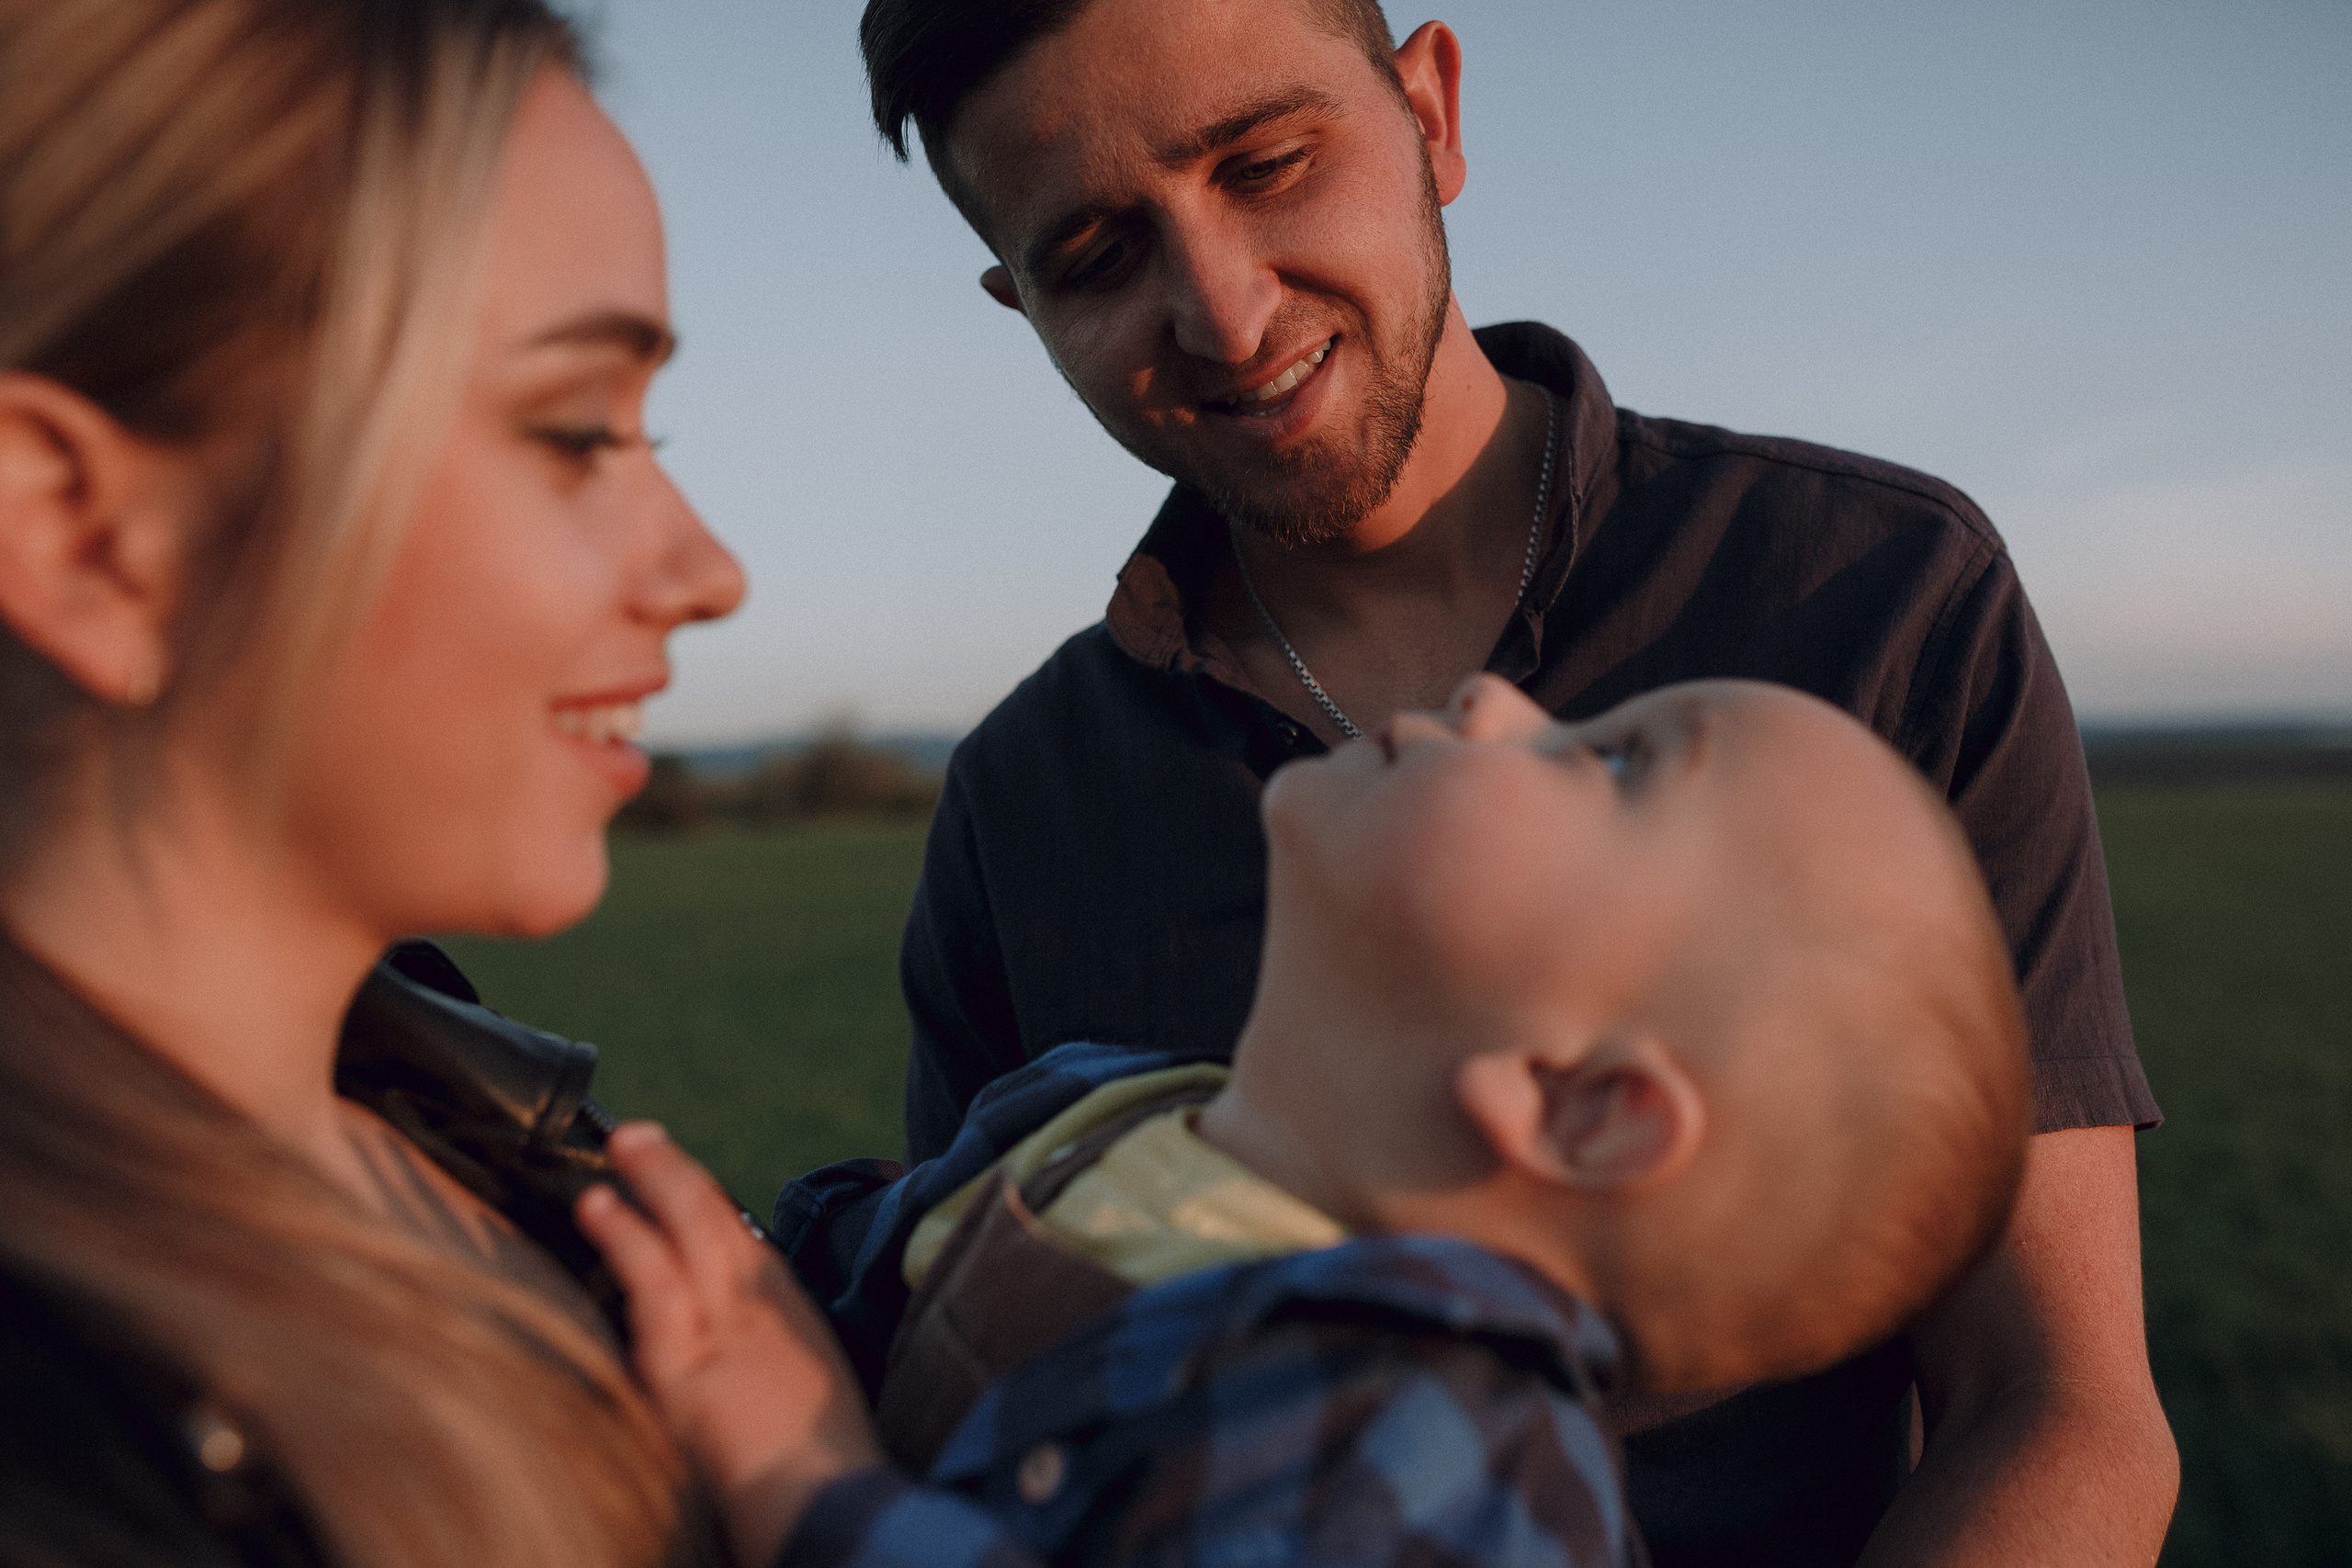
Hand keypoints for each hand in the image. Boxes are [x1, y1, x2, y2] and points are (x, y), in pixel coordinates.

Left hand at [578, 1123, 882, 1566]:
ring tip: (617, 1150)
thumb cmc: (823, 1466)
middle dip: (675, 1173)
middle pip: (717, 1218)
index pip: (743, 1244)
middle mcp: (764, 1304)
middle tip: (637, 1137)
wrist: (828, 1506)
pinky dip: (625, 1234)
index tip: (678, 1181)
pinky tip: (599, 1207)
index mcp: (793, 1314)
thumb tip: (741, 1351)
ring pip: (688, 1228)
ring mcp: (727, 1324)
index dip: (705, 1205)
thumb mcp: (810, 1393)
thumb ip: (770, 1359)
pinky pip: (652, 1278)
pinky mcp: (688, 1357)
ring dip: (652, 1180)